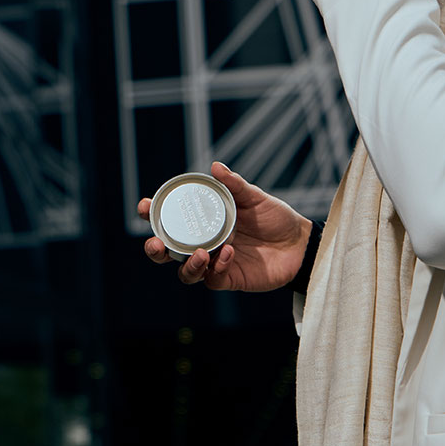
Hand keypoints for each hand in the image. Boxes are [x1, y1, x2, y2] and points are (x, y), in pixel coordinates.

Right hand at [139, 161, 312, 289]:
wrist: (300, 242)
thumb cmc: (274, 217)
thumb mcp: (255, 197)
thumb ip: (235, 185)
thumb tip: (215, 166)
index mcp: (206, 222)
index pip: (172, 221)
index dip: (153, 215)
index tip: (144, 206)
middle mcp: (205, 244)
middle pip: (169, 253)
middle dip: (155, 250)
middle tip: (155, 243)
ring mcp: (215, 263)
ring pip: (186, 272)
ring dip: (187, 265)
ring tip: (199, 253)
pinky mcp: (230, 278)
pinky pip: (214, 278)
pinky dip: (217, 267)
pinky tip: (228, 253)